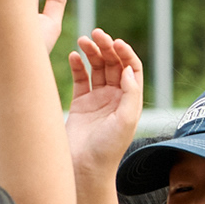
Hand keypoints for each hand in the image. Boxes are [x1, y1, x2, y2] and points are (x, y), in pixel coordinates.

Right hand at [67, 29, 143, 175]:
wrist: (85, 168)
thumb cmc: (108, 149)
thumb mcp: (126, 121)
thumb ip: (130, 93)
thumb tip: (127, 69)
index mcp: (129, 100)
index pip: (131, 68)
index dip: (125, 53)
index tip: (115, 43)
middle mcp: (115, 97)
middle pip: (113, 64)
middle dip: (106, 47)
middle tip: (97, 34)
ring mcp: (97, 99)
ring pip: (96, 68)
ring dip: (92, 52)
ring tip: (83, 41)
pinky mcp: (79, 104)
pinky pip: (79, 79)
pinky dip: (77, 66)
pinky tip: (73, 56)